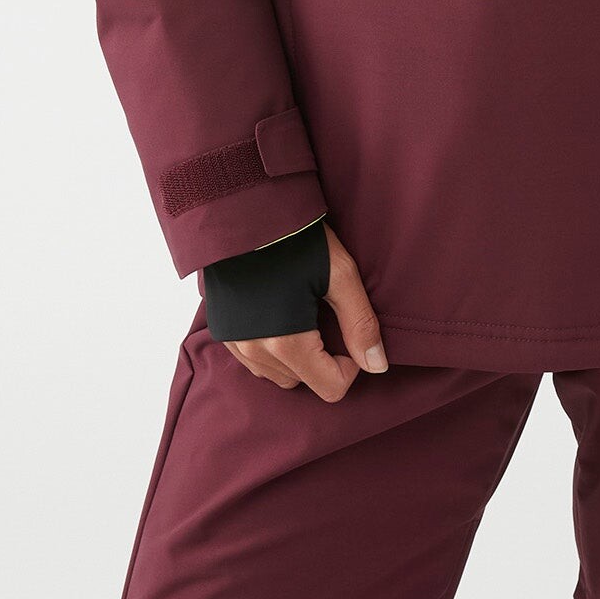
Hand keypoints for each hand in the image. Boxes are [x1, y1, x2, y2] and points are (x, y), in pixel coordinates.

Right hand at [221, 222, 388, 398]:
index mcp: (286, 344)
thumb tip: (377, 365)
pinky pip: (254, 360)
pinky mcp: (222, 331)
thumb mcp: (339, 273)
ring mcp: (234, 344)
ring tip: (302, 311)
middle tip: (325, 314)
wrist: (242, 209)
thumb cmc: (294, 237)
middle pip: (305, 382)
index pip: (330, 389)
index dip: (350, 365)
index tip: (348, 331)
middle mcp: (255, 352)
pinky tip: (279, 312)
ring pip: (278, 374)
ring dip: (296, 356)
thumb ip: (360, 323)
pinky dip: (272, 348)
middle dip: (322, 358)